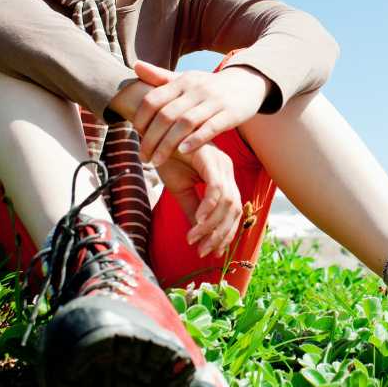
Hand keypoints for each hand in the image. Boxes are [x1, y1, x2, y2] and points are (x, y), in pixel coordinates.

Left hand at [132, 60, 270, 166]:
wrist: (247, 83)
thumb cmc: (209, 86)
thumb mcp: (186, 79)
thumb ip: (160, 76)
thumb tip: (135, 65)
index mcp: (182, 81)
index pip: (153, 99)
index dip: (141, 118)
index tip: (135, 134)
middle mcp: (196, 89)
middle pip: (166, 115)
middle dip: (151, 138)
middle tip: (142, 156)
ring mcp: (214, 101)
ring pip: (185, 123)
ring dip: (168, 144)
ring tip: (156, 161)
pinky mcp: (230, 114)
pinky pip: (211, 128)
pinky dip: (195, 140)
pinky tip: (183, 152)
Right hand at [155, 141, 242, 257]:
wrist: (153, 135)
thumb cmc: (166, 158)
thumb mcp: (180, 189)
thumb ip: (192, 209)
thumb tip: (198, 233)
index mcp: (223, 176)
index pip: (232, 210)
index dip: (225, 233)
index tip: (211, 251)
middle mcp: (227, 169)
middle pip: (234, 209)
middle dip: (220, 234)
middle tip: (203, 251)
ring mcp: (221, 163)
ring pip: (227, 202)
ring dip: (211, 225)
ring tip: (194, 239)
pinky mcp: (210, 159)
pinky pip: (216, 189)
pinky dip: (208, 208)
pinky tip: (197, 222)